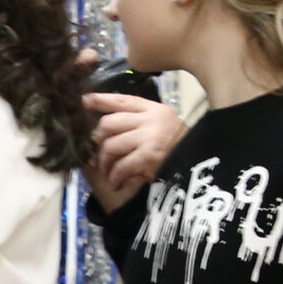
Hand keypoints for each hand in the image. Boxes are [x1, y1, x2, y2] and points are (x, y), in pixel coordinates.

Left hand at [81, 92, 185, 213]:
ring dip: (105, 162)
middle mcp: (150, 119)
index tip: (85, 101)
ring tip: (108, 171)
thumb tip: (102, 129)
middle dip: (99, 140)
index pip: (122, 100)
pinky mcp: (148, 156)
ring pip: (110, 145)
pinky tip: (117, 183)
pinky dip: (115, 177)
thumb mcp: (161, 126)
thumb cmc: (177, 148)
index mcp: (153, 109)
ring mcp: (150, 137)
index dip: (101, 100)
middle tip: (99, 153)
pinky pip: (120, 166)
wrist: (197, 166)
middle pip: (109, 123)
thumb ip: (136, 122)